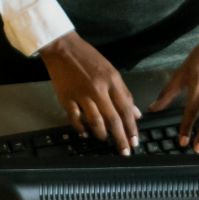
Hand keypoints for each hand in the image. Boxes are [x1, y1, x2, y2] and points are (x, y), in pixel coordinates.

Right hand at [39, 31, 139, 153]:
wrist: (62, 48)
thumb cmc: (89, 58)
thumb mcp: (111, 71)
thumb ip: (124, 93)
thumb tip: (136, 114)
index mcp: (112, 80)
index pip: (126, 109)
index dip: (131, 127)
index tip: (135, 141)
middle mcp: (99, 89)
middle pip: (113, 119)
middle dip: (121, 138)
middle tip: (124, 151)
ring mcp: (82, 94)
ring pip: (95, 121)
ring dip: (102, 134)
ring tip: (104, 140)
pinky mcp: (66, 98)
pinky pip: (75, 119)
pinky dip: (81, 128)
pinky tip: (85, 134)